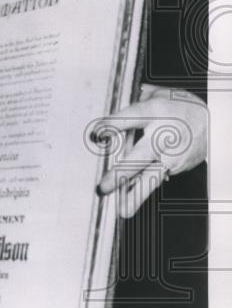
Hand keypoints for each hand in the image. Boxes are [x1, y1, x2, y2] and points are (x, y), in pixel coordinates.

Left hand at [95, 84, 207, 218]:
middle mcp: (163, 136)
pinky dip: (142, 189)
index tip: (97, 134)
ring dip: (136, 195)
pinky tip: (129, 201)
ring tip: (123, 210)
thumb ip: (132, 110)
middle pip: (140, 156)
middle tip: (104, 186)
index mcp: (155, 112)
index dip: (112, 126)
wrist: (211, 120)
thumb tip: (108, 128)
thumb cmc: (174, 106)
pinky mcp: (177, 167)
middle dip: (121, 173)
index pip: (130, 119)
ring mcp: (171, 155)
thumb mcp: (155, 96)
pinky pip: (156, 179)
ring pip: (152, 177)